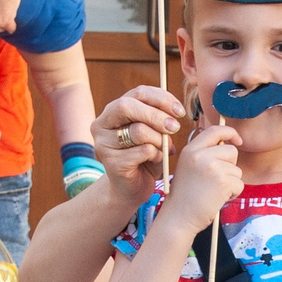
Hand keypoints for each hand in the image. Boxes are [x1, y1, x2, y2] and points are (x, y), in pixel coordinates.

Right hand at [92, 86, 185, 201]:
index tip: (180, 111)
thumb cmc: (145, 157)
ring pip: (138, 130)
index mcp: (113, 111)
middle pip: (128, 106)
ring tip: (164, 150)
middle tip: (175, 127)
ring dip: (159, 140)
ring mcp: (103, 144)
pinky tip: (156, 162)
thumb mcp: (154, 132)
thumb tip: (175, 111)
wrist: (132, 188)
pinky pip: (143, 151)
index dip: (161, 98)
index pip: (138, 93)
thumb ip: (160, 117)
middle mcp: (102, 124)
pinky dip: (156, 155)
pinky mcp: (112, 163)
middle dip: (157, 116)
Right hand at [156, 123, 241, 239]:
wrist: (179, 217)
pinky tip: (218, 199)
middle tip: (216, 181)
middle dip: (231, 166)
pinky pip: (239, 184)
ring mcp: (212, 167)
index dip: (230, 132)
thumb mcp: (189, 167)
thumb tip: (230, 144)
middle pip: (231, 151)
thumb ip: (204, 154)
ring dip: (231, 183)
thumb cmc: (186, 197)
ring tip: (214, 192)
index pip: (215, 130)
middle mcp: (200, 155)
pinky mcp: (222, 181)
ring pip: (237, 170)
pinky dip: (233, 194)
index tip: (237, 140)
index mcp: (190, 150)